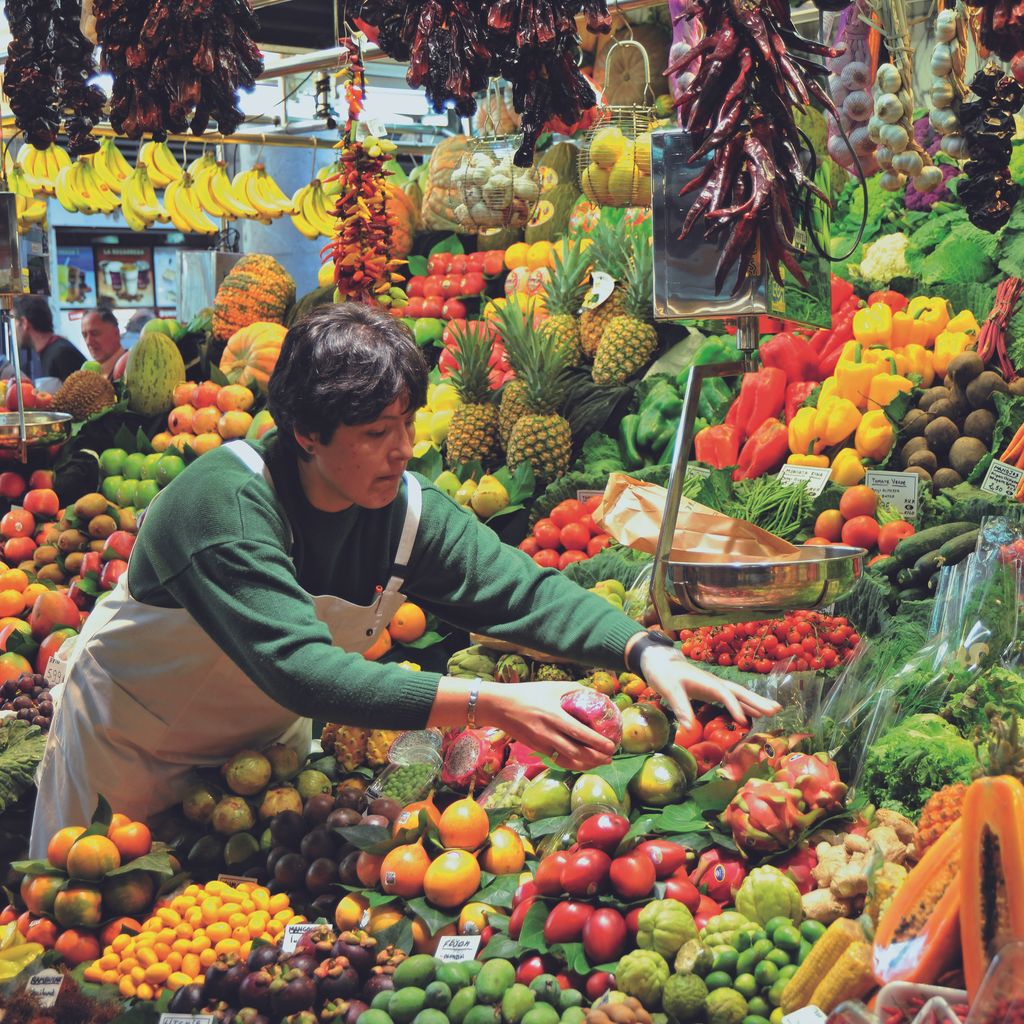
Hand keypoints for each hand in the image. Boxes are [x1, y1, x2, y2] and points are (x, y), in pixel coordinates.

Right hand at [481, 681, 616, 771]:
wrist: (499, 706)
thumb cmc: (528, 693)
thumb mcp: (553, 686)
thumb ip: (576, 689)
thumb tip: (599, 695)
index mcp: (554, 716)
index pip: (580, 733)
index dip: (598, 742)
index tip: (612, 745)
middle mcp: (548, 733)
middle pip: (577, 752)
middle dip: (596, 758)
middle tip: (610, 756)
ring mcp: (541, 744)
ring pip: (567, 761)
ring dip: (586, 764)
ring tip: (600, 762)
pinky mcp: (536, 749)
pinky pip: (558, 759)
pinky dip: (572, 762)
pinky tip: (582, 761)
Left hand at [639, 644, 780, 727]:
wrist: (660, 661)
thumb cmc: (664, 674)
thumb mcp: (669, 690)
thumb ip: (680, 708)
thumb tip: (688, 729)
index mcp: (707, 682)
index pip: (725, 695)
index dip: (735, 707)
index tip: (745, 722)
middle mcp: (715, 683)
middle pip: (740, 692)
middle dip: (757, 701)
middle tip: (776, 710)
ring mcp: (715, 686)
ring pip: (739, 694)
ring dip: (756, 702)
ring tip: (775, 711)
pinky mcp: (712, 690)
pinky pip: (733, 699)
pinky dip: (745, 705)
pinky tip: (753, 713)